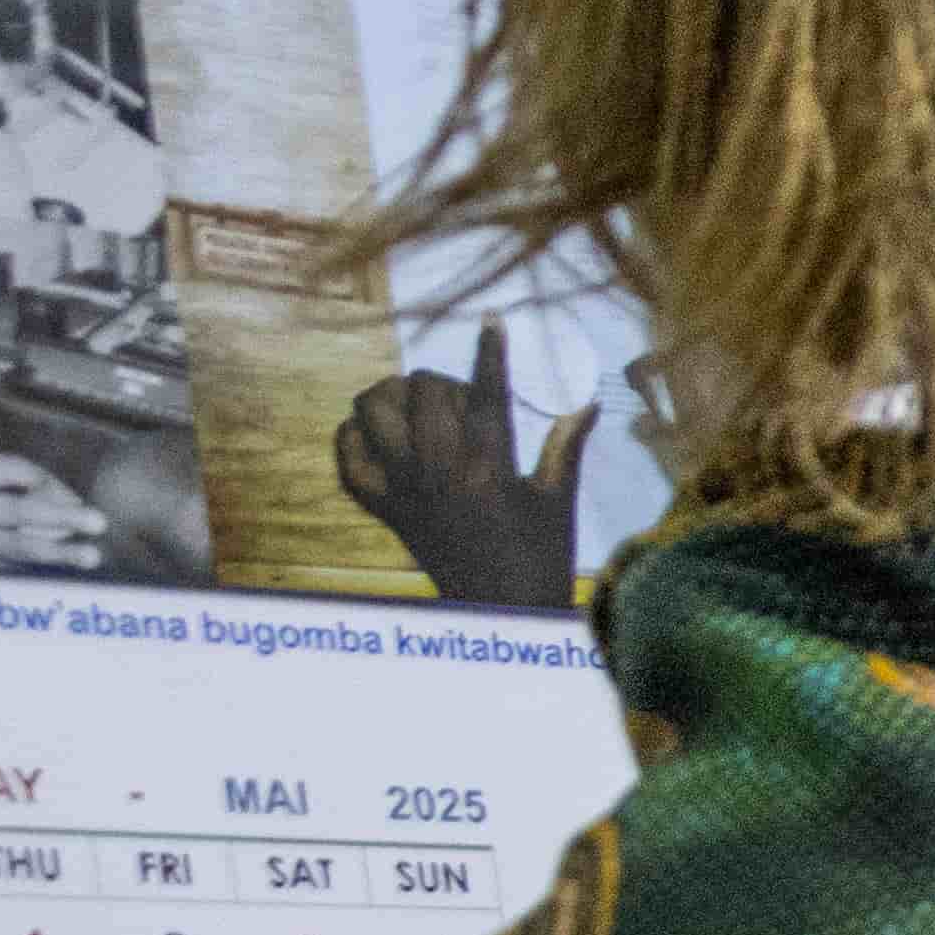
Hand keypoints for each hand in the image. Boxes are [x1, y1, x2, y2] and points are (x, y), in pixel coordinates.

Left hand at [329, 321, 595, 611]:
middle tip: (456, 396)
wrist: (501, 615)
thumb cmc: (539, 558)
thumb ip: (564, 447)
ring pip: (373, 413)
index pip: (487, 395)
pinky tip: (380, 437)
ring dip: (391, 398)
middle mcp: (438, 475)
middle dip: (439, 381)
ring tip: (412, 408)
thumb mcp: (555, 502)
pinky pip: (347, 458)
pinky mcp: (384, 510)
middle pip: (423, 393)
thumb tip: (587, 401)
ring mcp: (404, 492)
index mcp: (487, 472)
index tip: (491, 320)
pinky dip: (355, 438)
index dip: (490, 352)